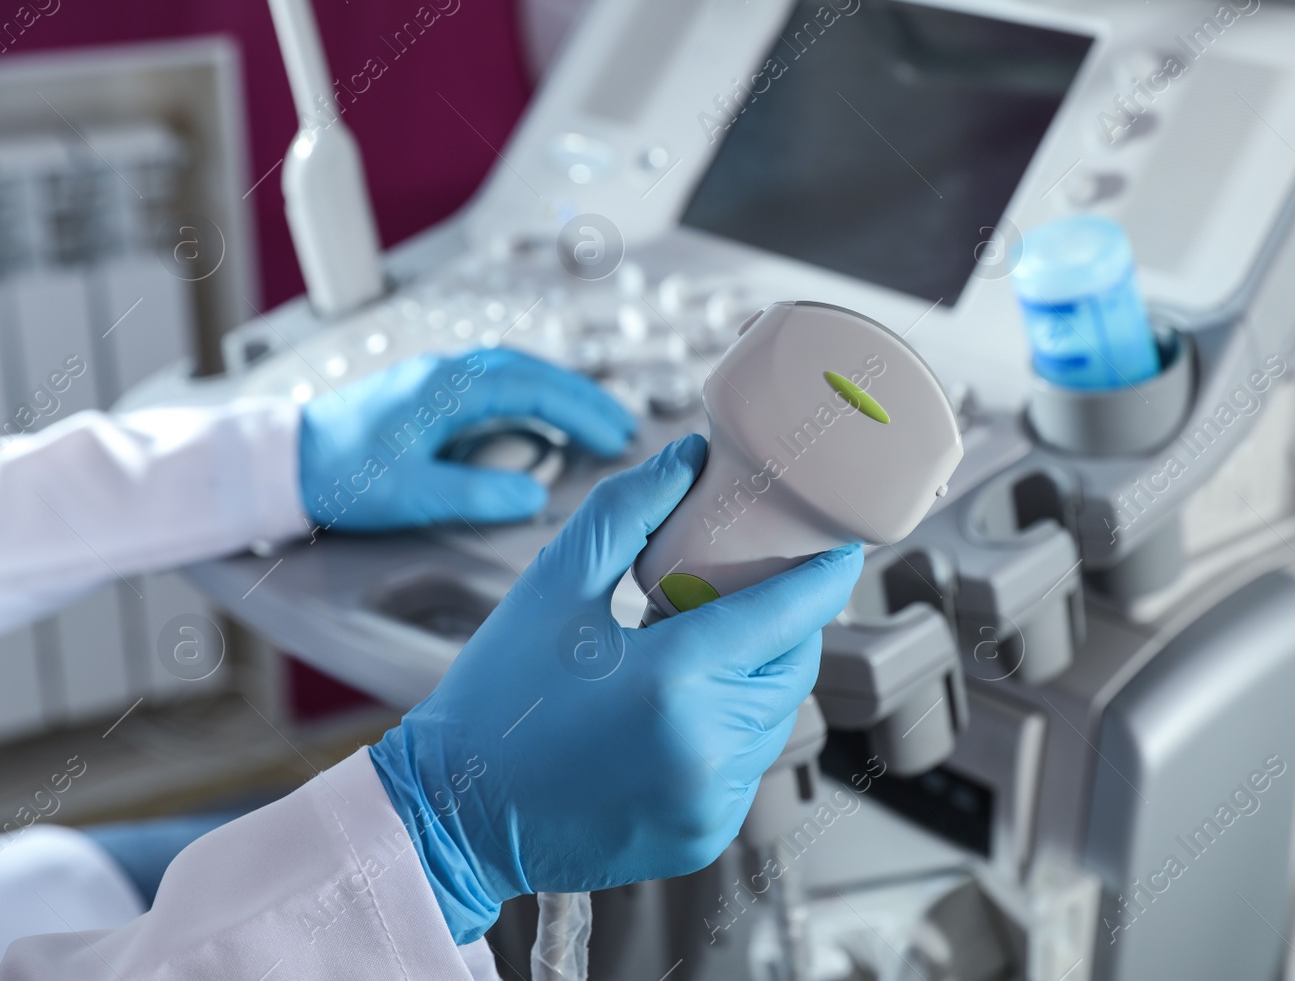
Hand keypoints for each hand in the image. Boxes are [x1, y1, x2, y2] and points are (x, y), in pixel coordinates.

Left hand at [298, 348, 634, 530]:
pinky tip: (535, 423)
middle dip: (581, 397)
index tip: (616, 436)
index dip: (581, 412)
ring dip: (555, 395)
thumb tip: (534, 494)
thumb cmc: (339, 477)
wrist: (280, 462)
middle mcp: (444, 373)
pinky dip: (526, 399)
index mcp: (447, 388)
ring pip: (512, 374)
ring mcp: (433, 379)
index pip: (533, 388)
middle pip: (531, 371)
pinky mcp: (422, 393)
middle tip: (620, 426)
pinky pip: (490, 385)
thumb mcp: (413, 494)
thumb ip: (478, 492)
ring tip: (590, 424)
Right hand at [367, 435, 862, 943]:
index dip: (825, 575)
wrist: (452, 815)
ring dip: (759, 677)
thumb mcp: (553, 586)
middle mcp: (707, 748)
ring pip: (777, 717)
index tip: (842, 548)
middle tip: (750, 592)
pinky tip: (682, 711)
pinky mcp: (704, 835)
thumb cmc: (496, 700)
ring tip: (702, 650)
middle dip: (786, 624)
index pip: (789, 614)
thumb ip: (628, 512)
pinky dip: (734, 731)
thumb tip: (690, 459)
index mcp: (675, 680)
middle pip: (793, 665)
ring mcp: (711, 801)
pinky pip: (750, 766)